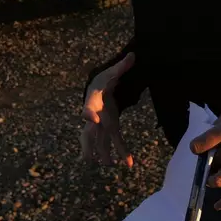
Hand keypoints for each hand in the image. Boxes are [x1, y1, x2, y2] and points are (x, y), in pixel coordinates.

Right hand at [80, 53, 135, 167]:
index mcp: (93, 101)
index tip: (91, 119)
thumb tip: (133, 55)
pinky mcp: (111, 127)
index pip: (88, 107)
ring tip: (109, 165)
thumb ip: (122, 66)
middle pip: (88, 132)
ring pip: (100, 142)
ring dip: (104, 154)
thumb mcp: (111, 72)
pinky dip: (122, 152)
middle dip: (88, 145)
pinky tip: (129, 164)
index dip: (88, 113)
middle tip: (87, 158)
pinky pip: (115, 142)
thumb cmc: (103, 80)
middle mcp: (95, 116)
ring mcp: (102, 124)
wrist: (98, 88)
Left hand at [190, 108, 220, 209]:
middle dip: (207, 162)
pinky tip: (218, 206)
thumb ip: (216, 128)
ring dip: (213, 180)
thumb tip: (204, 143)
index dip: (196, 147)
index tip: (196, 149)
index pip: (203, 143)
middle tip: (207, 160)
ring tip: (209, 179)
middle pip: (212, 160)